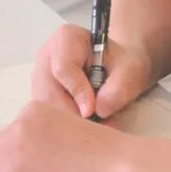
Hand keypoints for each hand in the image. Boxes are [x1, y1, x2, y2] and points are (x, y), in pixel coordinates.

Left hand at [0, 101, 133, 171]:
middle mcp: (18, 127)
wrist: (118, 166)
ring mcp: (14, 153)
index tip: (17, 168)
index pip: (4, 137)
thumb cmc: (102, 154)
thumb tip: (28, 162)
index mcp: (32, 111)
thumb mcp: (66, 128)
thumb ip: (42, 138)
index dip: (6, 158)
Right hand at [31, 23, 151, 119]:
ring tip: (92, 130)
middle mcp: (46, 58)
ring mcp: (40, 79)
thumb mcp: (130, 71)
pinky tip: (83, 132)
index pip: (63, 67)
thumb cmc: (123, 65)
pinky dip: (64, 128)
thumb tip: (99, 110)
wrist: (118, 70)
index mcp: (66, 39)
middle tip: (93, 130)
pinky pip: (46, 118)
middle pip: (48, 92)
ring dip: (67, 124)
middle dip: (71, 114)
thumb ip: (118, 87)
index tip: (92, 110)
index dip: (77, 92)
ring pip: (45, 109)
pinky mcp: (40, 99)